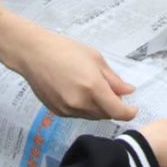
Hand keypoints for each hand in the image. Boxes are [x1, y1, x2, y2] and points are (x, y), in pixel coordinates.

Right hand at [14, 28, 137, 120]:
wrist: (33, 53)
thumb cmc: (65, 49)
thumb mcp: (94, 58)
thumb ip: (113, 79)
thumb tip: (128, 91)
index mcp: (93, 87)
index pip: (117, 111)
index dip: (129, 113)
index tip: (133, 108)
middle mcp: (80, 103)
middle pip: (105, 115)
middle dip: (113, 107)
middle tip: (112, 92)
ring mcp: (67, 110)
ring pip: (91, 116)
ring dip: (98, 108)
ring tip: (92, 88)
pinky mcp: (57, 112)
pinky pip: (77, 114)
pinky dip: (84, 108)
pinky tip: (77, 91)